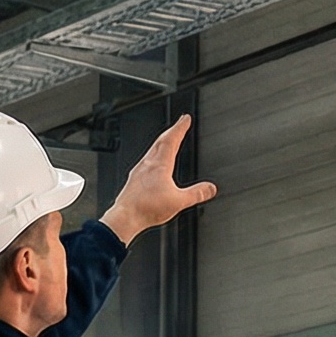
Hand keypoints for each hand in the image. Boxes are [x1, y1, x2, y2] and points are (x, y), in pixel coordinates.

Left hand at [100, 115, 216, 243]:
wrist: (125, 217)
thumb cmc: (146, 208)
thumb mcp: (179, 201)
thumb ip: (196, 194)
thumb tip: (210, 188)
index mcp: (160, 165)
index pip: (172, 140)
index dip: (180, 128)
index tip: (185, 119)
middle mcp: (147, 164)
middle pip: (160, 141)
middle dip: (171, 131)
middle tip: (178, 124)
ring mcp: (139, 171)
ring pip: (151, 150)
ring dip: (161, 142)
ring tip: (167, 141)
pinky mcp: (134, 180)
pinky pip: (145, 161)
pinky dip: (153, 156)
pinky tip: (153, 165)